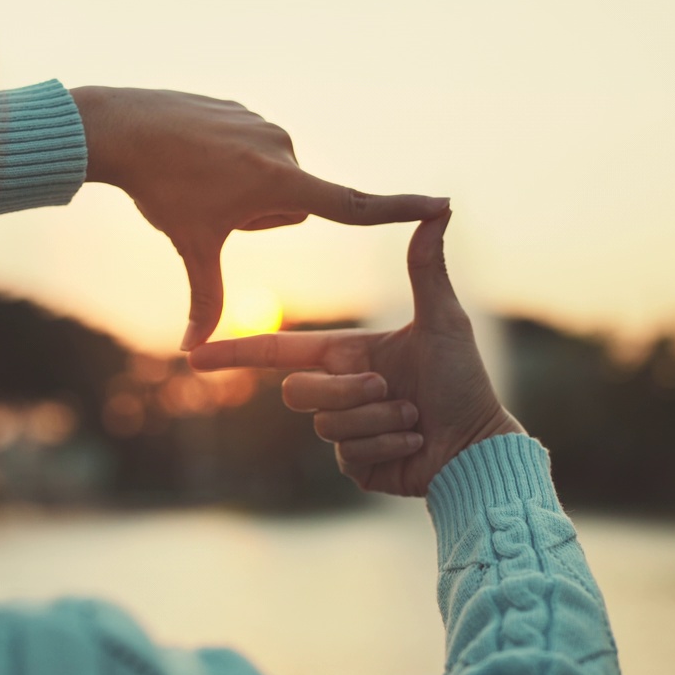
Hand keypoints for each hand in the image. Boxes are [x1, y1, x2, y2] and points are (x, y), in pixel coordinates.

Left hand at [70, 86, 448, 350]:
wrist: (124, 127)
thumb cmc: (161, 191)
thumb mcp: (191, 246)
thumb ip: (204, 298)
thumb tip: (192, 352)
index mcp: (281, 183)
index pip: (353, 205)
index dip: (399, 210)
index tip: (442, 204)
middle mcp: (284, 149)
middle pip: (291, 203)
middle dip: (259, 216)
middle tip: (213, 208)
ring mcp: (263, 125)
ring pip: (269, 176)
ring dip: (242, 189)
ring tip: (198, 182)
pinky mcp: (243, 110)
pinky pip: (249, 149)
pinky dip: (226, 162)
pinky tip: (192, 158)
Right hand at [188, 210, 524, 496]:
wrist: (479, 446)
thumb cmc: (465, 382)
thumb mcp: (442, 321)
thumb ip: (427, 269)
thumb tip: (441, 209)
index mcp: (346, 355)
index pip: (278, 352)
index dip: (235, 353)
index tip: (195, 354)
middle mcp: (340, 391)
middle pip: (299, 393)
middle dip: (349, 392)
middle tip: (393, 390)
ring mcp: (345, 432)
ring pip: (327, 425)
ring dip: (378, 419)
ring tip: (414, 418)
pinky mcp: (356, 465)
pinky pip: (348, 454)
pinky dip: (387, 445)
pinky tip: (414, 443)